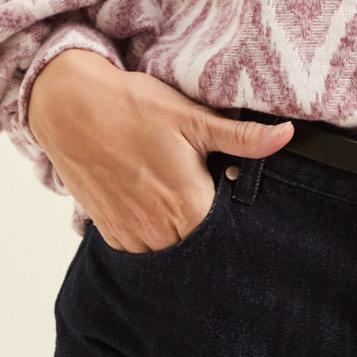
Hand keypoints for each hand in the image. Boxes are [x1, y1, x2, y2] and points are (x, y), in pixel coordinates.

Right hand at [27, 49, 295, 251]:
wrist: (69, 107)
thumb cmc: (133, 108)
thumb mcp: (192, 118)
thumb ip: (242, 137)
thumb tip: (287, 135)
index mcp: (188, 207)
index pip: (226, 234)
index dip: (234, 218)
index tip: (235, 200)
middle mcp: (157, 231)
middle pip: (198, 244)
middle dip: (207, 226)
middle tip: (203, 192)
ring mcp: (129, 234)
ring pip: (167, 249)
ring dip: (176, 231)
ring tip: (176, 196)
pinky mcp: (106, 230)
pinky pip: (138, 245)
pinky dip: (149, 231)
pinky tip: (151, 201)